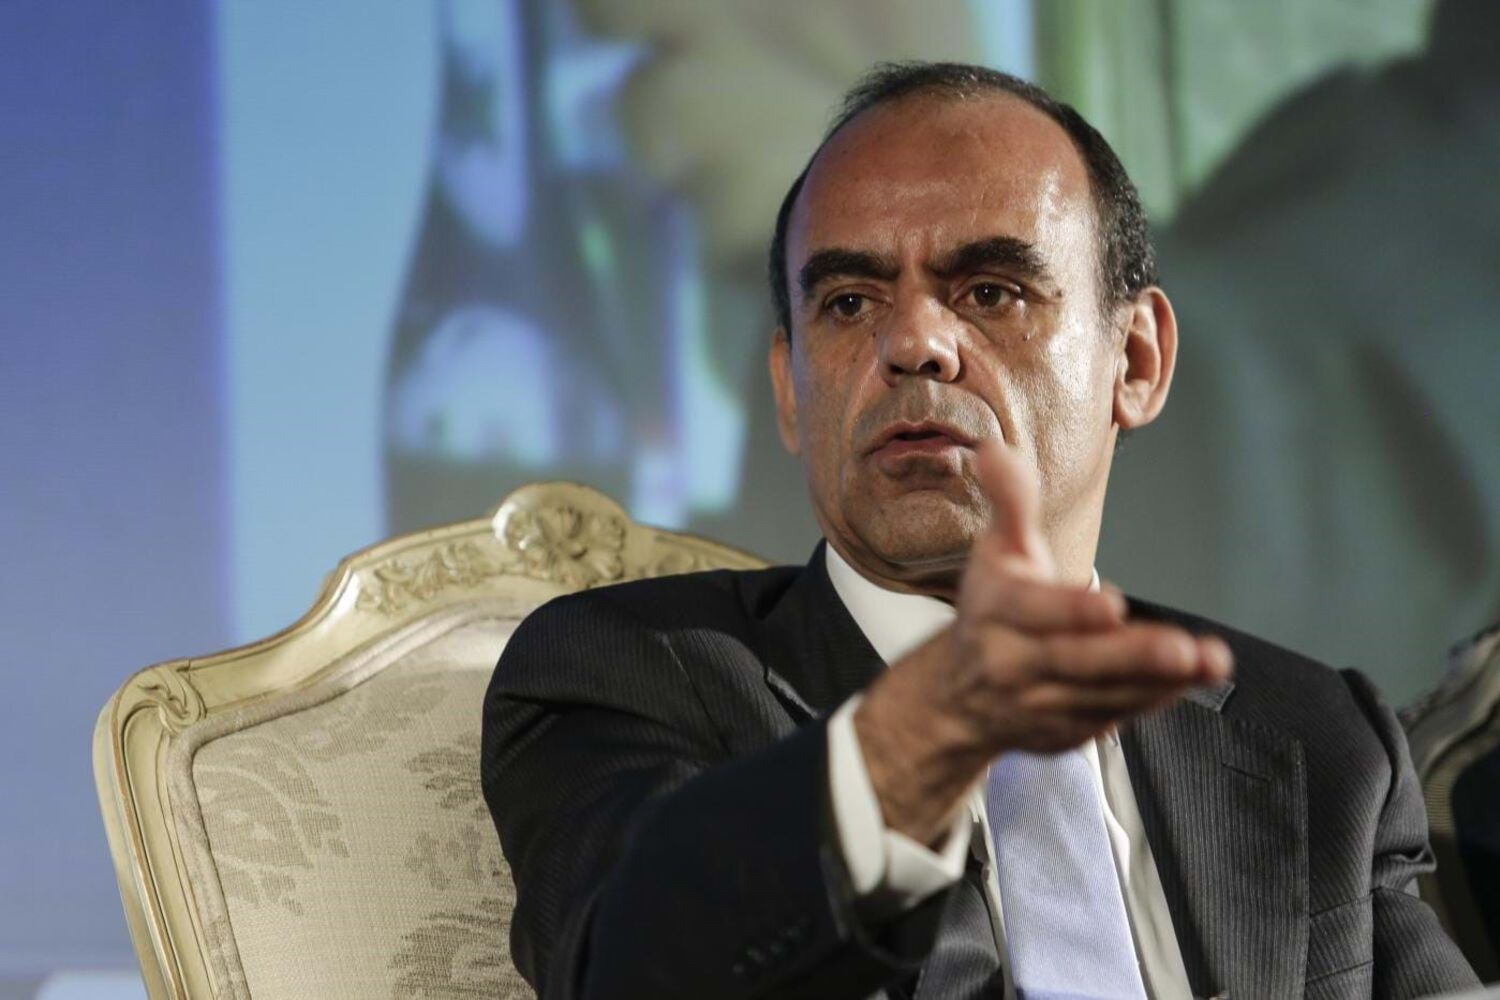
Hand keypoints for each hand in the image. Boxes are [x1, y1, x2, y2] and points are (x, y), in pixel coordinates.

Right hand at [853, 440, 1232, 844]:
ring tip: (1210, 661)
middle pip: (1075, 661)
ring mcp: (1040, 705)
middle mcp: (1013, 663)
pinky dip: (1153, 699)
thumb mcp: (995, 554)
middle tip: (1183, 648)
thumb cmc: (990, 613)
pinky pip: (1114, 717)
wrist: (953, 700)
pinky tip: (1191, 680)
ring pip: (1103, 694)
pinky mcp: (1066, 733)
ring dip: (1159, 681)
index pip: (1032, 612)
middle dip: (1132, 657)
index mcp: (995, 613)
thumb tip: (996, 450)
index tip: (1113, 606)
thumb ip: (1010, 504)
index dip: (1071, 611)